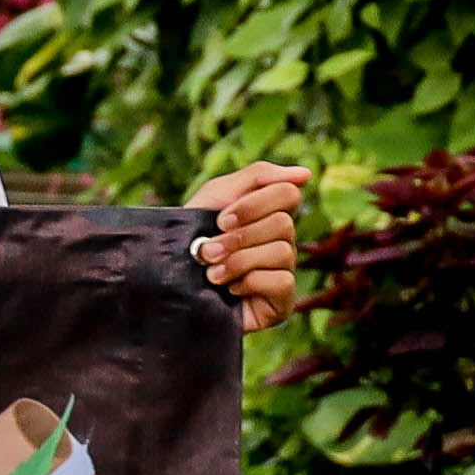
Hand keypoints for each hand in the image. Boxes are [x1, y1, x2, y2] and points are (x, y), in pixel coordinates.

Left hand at [185, 161, 306, 326]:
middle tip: (208, 250)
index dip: (253, 205)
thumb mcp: (216, 197)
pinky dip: (249, 282)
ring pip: (282, 251)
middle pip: (284, 223)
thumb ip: (257, 176)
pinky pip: (282, 281)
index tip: (220, 220)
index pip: (288, 193)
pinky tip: (230, 290)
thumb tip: (306, 174)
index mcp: (270, 213)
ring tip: (211, 273)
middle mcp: (282, 241)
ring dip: (238, 260)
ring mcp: (284, 271)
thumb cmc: (191, 236)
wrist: (168, 283)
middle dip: (238, 237)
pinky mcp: (283, 301)